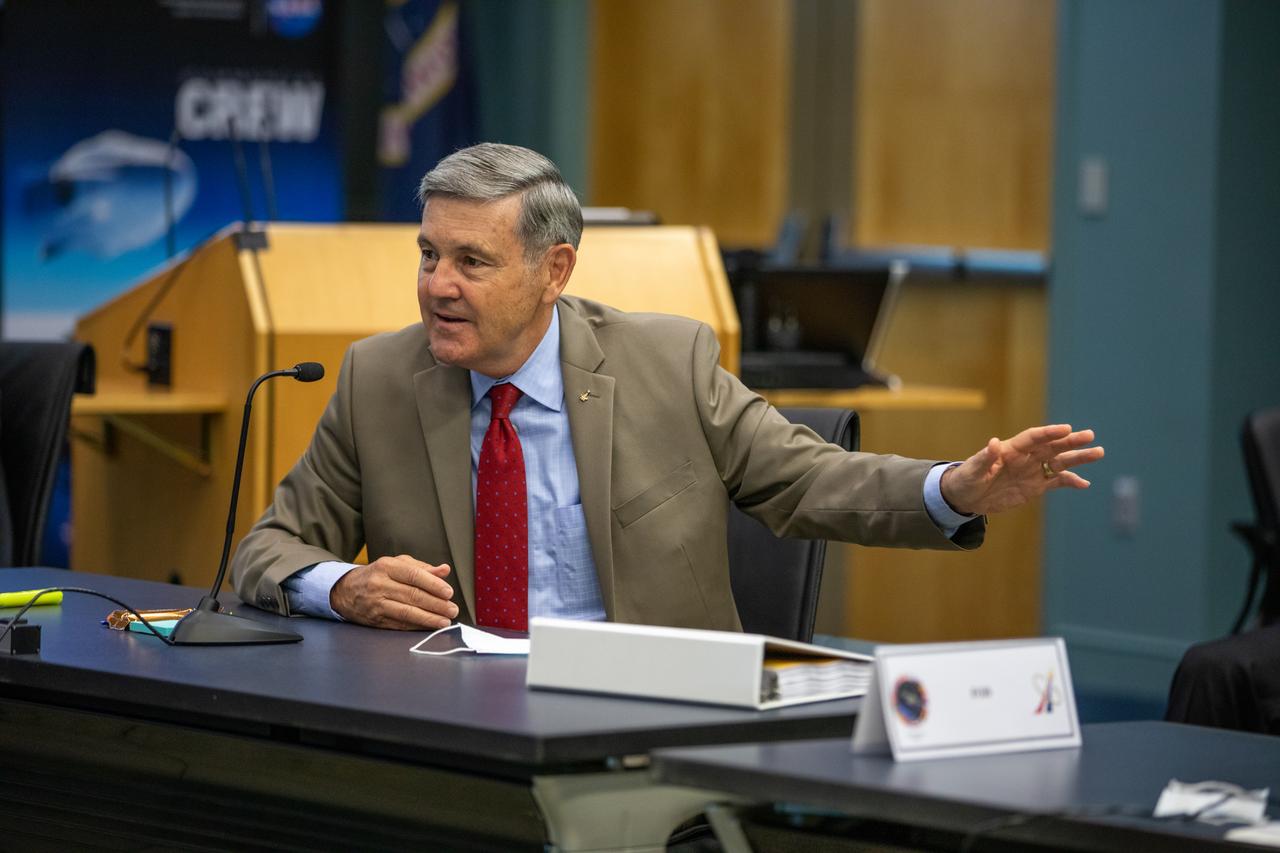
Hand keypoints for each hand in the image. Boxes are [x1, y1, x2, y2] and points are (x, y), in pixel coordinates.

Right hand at [330, 554, 458, 629]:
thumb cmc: (377, 575)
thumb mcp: (397, 564)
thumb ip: (422, 568)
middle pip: (413, 596)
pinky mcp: (375, 620)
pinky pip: (399, 624)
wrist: (345, 590)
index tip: (449, 593)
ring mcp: (376, 603)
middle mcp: (380, 584)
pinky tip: (430, 627)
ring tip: (445, 621)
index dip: (433, 585)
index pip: (414, 575)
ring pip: (407, 612)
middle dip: (436, 604)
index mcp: (387, 566)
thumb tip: (444, 570)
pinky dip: (417, 626)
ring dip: (429, 618)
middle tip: (452, 609)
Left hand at [940, 424, 1103, 515]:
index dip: (1049, 433)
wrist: (968, 497)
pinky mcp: (1036, 485)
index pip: (1033, 438)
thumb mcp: (972, 469)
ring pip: (1060, 461)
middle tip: (1090, 435)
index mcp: (1011, 449)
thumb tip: (993, 442)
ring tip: (1098, 452)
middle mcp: (1026, 457)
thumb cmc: (967, 479)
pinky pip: (1057, 481)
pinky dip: (1071, 481)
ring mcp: (1033, 470)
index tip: (1066, 428)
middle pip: (1052, 446)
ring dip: (1078, 458)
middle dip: (1071, 441)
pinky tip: (1085, 484)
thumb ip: (985, 457)